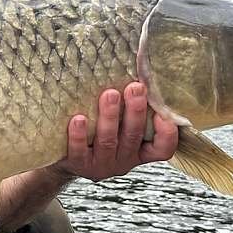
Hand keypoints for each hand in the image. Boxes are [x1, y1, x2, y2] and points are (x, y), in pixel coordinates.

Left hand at [56, 82, 177, 181]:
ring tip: (109, 95)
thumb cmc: (98, 130)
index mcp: (139, 150)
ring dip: (110, 117)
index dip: (167, 134)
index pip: (162, 148)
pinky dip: (79, 135)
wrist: (66, 154)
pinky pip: (79, 151)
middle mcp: (123, 159)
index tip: (163, 113)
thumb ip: (130, 105)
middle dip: (136, 111)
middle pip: (133, 137)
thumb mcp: (120, 121)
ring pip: (108, 142)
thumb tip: (140, 68)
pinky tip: (78, 119)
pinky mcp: (79, 164)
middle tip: (135, 88)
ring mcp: (101, 164)